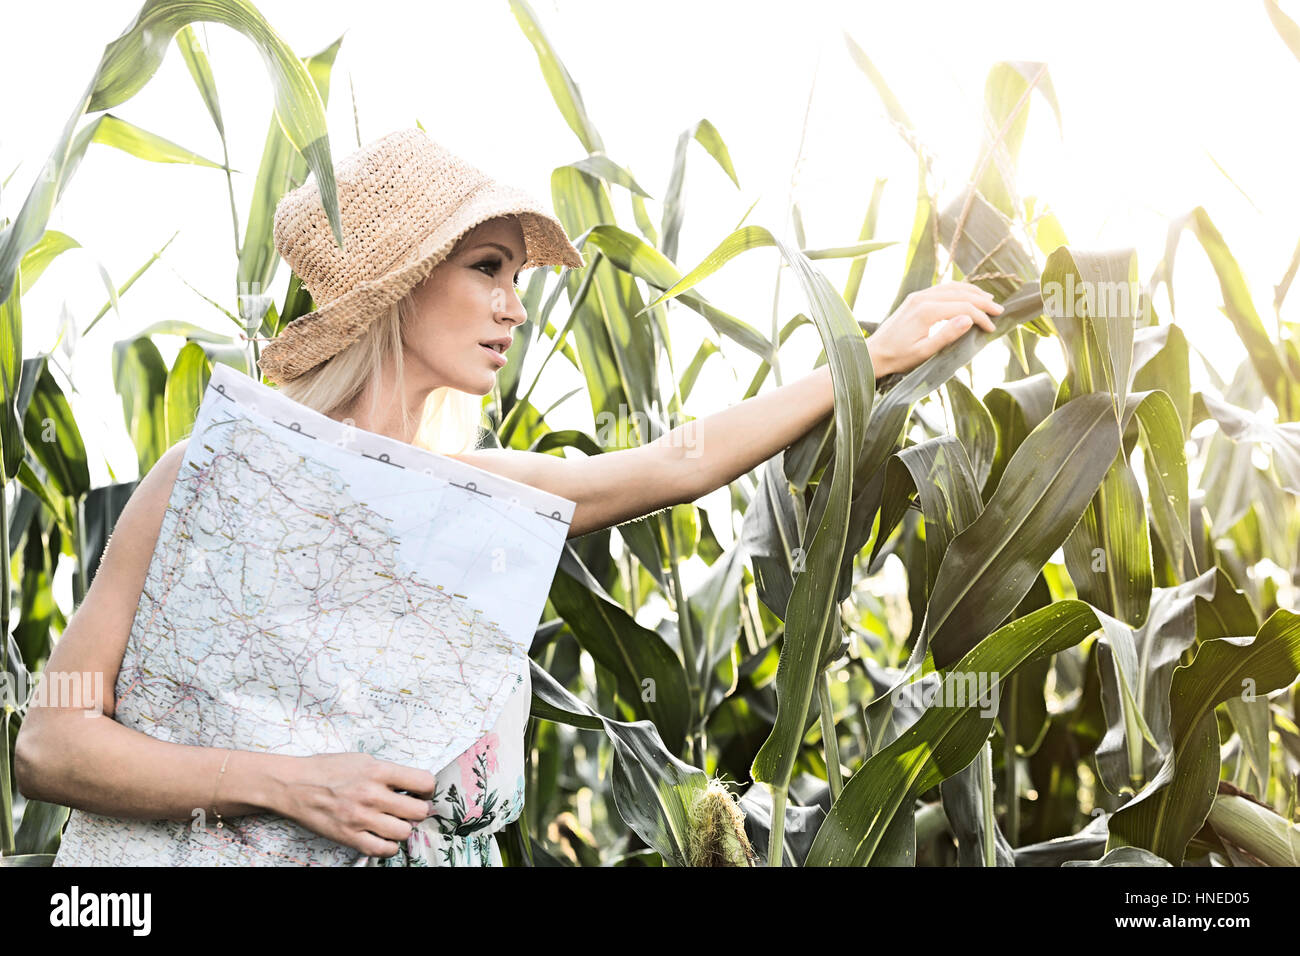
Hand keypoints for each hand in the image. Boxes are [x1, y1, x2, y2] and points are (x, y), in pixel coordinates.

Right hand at [272, 752, 436, 857]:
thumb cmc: (327, 770)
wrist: (294, 784)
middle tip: (409, 809)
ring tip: (394, 822)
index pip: (424, 782)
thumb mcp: (362, 760)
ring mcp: (361, 818)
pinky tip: (383, 837)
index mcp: (378, 771)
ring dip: (403, 828)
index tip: (421, 791)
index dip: (428, 789)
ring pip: (405, 832)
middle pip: (419, 811)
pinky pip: (383, 849)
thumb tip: (413, 785)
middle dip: (418, 810)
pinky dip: (388, 846)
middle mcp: (373, 795)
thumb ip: (388, 773)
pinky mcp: (349, 836)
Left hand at [868, 281, 1002, 376]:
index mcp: (926, 311)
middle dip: (982, 301)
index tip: (992, 328)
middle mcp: (922, 298)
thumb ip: (947, 335)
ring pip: (951, 287)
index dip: (981, 316)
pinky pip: (941, 289)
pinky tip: (967, 296)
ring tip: (988, 299)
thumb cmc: (898, 357)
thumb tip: (969, 318)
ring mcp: (917, 296)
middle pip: (960, 293)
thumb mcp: (924, 352)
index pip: (963, 307)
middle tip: (999, 310)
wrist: (874, 353)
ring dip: (972, 292)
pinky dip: (958, 290)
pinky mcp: (915, 298)